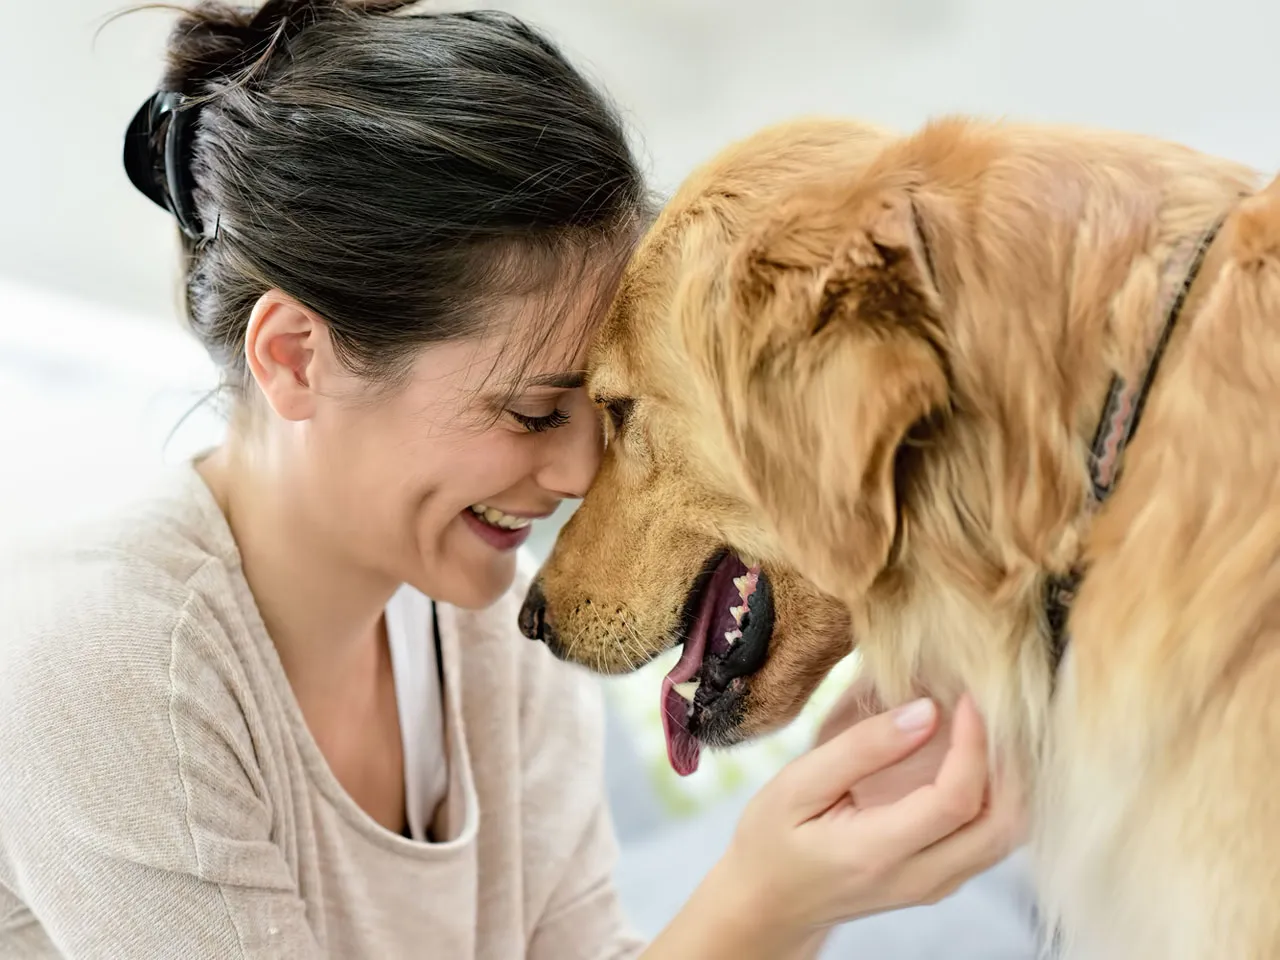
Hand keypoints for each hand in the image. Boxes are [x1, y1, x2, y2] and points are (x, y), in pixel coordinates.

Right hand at [703, 695, 1021, 958]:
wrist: (770, 903)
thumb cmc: (773, 840)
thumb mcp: (797, 785)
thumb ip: (861, 749)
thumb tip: (926, 711)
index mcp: (877, 854)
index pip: (956, 801)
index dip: (974, 745)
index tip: (966, 698)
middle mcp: (919, 879)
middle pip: (1003, 825)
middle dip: (1010, 762)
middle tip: (989, 710)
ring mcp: (936, 886)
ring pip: (1008, 835)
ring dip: (1011, 779)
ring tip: (986, 728)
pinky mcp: (943, 880)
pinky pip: (992, 838)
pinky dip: (999, 795)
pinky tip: (975, 757)